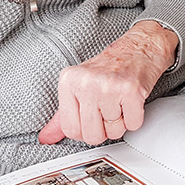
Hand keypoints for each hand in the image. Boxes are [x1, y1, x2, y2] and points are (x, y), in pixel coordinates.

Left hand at [38, 21, 177, 145]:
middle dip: (104, 129)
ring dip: (121, 121)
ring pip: (114, 131)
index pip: (70, 129)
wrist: (138, 47)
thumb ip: (62, 114)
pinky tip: (130, 100)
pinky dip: (134, 117)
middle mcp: (86, 82)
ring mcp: (108, 86)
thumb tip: (46, 137)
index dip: (84, 131)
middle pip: (92, 135)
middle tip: (108, 109)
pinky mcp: (131, 90)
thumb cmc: (110, 66)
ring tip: (120, 100)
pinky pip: (132, 124)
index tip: (91, 119)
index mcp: (69, 81)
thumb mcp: (78, 85)